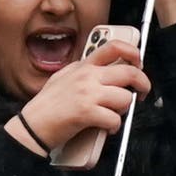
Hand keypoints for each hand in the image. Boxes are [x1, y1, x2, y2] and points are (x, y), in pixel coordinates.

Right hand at [5, 40, 150, 156]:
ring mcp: (88, 93)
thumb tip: (106, 71)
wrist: (32, 126)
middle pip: (129, 73)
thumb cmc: (46, 106)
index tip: (139, 63)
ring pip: (126, 98)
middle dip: (143, 84)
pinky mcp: (87, 112)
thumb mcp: (63, 77)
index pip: (113, 47)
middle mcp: (87, 76)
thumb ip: (83, 72)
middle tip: (141, 93)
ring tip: (113, 114)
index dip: (133, 52)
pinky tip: (106, 128)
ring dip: (124, 110)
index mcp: (83, 66)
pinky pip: (115, 119)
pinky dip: (114, 127)